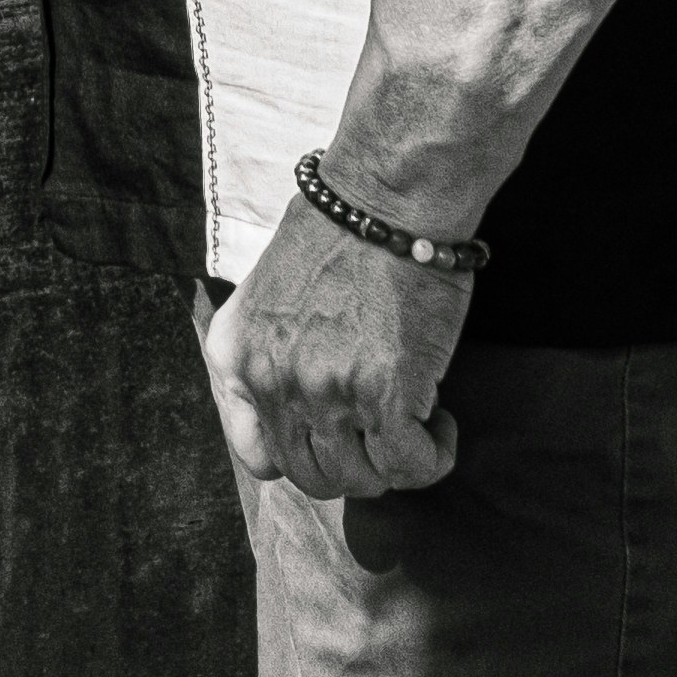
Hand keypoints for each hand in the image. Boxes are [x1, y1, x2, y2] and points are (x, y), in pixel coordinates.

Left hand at [203, 184, 476, 501]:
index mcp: (235, 355)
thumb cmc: (339, 232)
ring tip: (413, 422)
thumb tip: (302, 407)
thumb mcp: (270, 294)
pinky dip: (433, 456)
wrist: (386, 197)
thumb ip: (272, 352)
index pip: (255, 454)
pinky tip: (441, 424)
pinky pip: (411, 466)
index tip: (332, 434)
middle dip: (353, 462)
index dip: (301, 452)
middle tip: (380, 428)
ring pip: (361, 480)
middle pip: (312, 475)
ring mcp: (325, 393)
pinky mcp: (384, 395)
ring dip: (392, 461)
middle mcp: (271, 381)